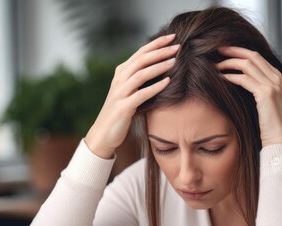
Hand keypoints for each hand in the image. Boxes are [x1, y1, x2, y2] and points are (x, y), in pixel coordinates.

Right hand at [85, 34, 179, 158]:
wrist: (104, 133)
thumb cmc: (121, 111)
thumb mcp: (129, 91)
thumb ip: (140, 78)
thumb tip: (162, 67)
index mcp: (121, 73)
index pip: (140, 52)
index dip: (156, 43)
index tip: (172, 37)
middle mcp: (119, 79)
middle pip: (141, 60)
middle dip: (160, 51)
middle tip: (178, 46)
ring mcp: (120, 93)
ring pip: (141, 74)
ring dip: (159, 66)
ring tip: (175, 61)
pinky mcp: (123, 107)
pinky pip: (141, 94)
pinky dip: (155, 87)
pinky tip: (168, 82)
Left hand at [216, 46, 281, 147]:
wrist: (280, 139)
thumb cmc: (270, 124)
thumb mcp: (265, 102)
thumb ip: (258, 88)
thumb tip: (240, 80)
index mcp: (278, 77)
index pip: (257, 57)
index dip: (240, 51)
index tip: (226, 51)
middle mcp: (277, 77)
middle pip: (252, 56)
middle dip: (233, 51)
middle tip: (217, 50)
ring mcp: (273, 84)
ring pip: (247, 65)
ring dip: (228, 63)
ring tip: (215, 66)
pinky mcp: (266, 93)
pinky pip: (244, 79)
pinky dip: (230, 77)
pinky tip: (220, 78)